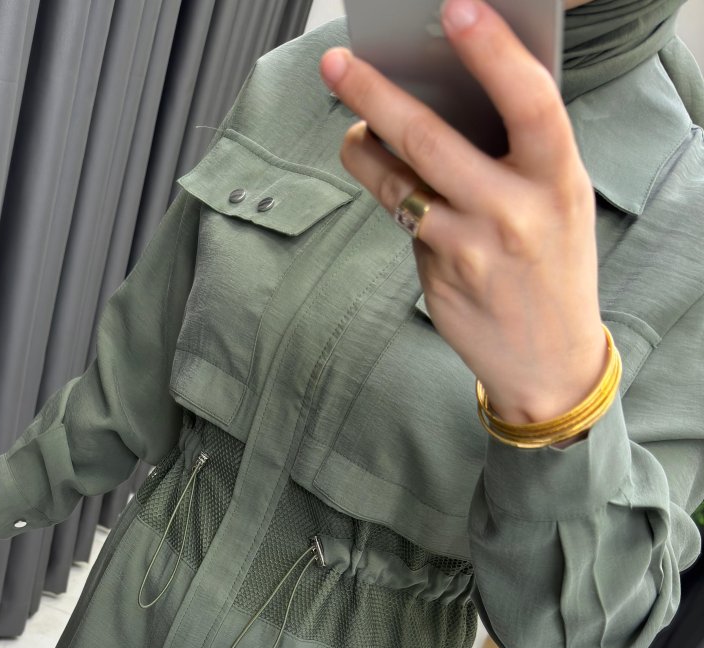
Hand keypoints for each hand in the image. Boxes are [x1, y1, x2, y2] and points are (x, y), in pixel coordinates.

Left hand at [320, 0, 606, 424]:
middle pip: (431, 140)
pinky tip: (395, 185)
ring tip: (352, 128)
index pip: (529, 103)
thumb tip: (451, 95)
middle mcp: (513, 214)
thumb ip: (521, 153)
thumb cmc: (554, 262)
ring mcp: (469, 250)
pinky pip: (404, 222)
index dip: (493, 52)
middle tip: (338, 63)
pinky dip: (394, 196)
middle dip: (376, 94)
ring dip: (364, 149)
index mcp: (557, 180)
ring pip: (398, 184)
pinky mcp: (437, 277)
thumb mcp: (562, 200)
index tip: (456, 11)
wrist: (549, 360)